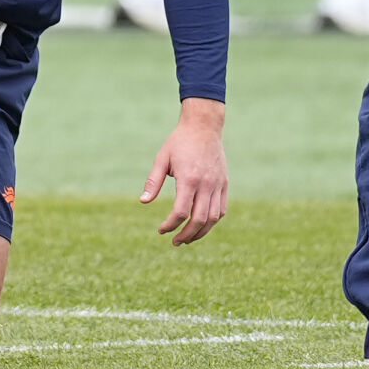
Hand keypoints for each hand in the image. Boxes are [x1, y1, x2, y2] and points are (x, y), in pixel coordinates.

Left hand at [140, 97, 226, 245]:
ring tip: (188, 238)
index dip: (170, 225)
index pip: (181, 212)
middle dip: (186, 235)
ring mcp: (217, 184)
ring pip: (213, 218)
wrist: (204, 126)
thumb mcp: (162, 158)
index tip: (161, 229)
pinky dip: (212, 221)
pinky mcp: (224, 183)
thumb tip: (143, 201)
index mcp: (189, 178)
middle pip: (199, 220)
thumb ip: (153, 181)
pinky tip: (201, 225)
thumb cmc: (179, 142)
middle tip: (175, 242)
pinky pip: (221, 209)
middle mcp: (206, 183)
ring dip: (200, 233)